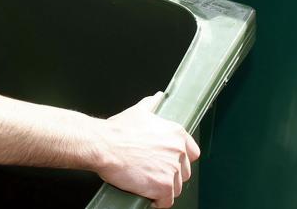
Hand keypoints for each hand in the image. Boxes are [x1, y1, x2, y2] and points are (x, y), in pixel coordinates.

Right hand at [96, 92, 199, 207]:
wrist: (104, 145)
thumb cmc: (117, 131)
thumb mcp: (138, 112)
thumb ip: (152, 104)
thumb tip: (158, 98)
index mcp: (176, 133)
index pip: (192, 153)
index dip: (180, 160)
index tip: (169, 163)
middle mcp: (178, 151)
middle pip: (184, 173)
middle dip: (170, 175)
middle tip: (152, 172)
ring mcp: (172, 170)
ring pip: (176, 188)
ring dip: (162, 188)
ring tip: (146, 182)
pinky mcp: (163, 186)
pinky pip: (166, 201)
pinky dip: (157, 201)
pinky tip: (146, 194)